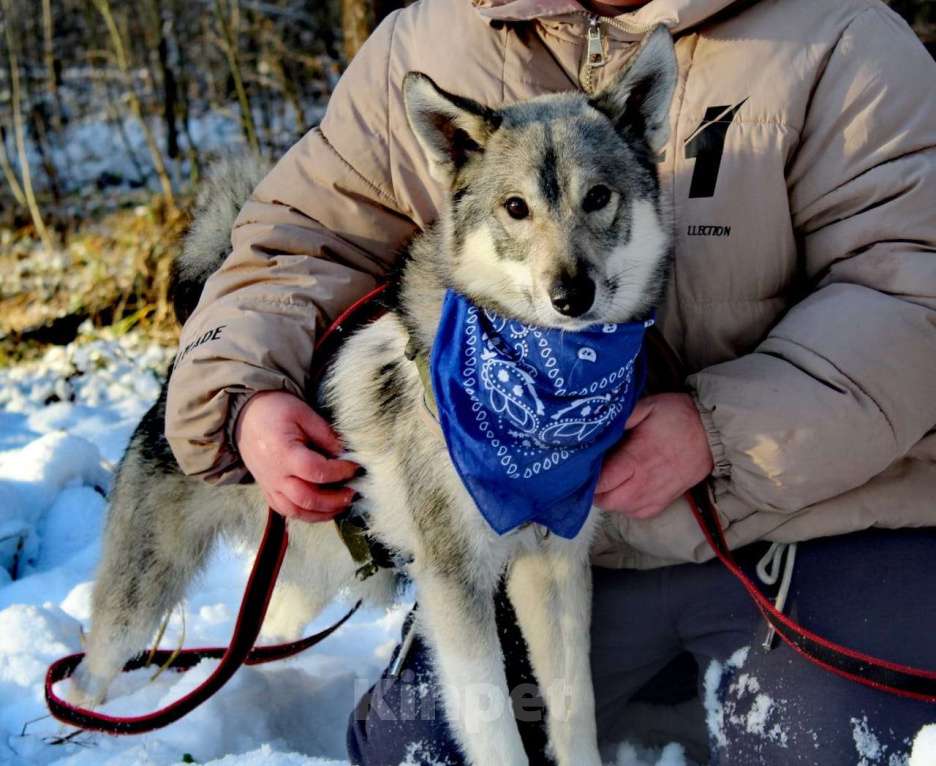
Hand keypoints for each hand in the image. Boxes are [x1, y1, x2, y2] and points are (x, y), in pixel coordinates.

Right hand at [234, 390, 359, 521]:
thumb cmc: (276, 410)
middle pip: (307, 498)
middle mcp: (275, 474)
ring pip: (296, 511)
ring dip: (322, 513)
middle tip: (353, 492)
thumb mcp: (303, 413)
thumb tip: (346, 454)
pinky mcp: (268, 490)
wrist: (246, 415)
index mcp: (283, 453)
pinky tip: (323, 509)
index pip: (316, 471)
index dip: (340, 472)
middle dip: (335, 500)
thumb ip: (325, 435)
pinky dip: (306, 514)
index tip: (355, 467)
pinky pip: (286, 511)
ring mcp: (269, 485)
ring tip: (342, 504)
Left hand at [594, 393, 713, 518]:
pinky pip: (635, 514)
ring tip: (607, 479)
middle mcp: (643, 484)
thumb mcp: (647, 406)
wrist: (713, 435)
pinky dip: (625, 505)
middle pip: (605, 500)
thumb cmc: (678, 417)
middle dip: (594, 490)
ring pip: (618, 509)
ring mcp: (654, 496)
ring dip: (608, 498)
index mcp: (635, 460)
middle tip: (592, 473)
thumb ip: (622, 418)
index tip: (580, 467)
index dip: (585, 478)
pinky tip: (624, 489)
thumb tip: (598, 426)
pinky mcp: (663, 503)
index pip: (600, 481)